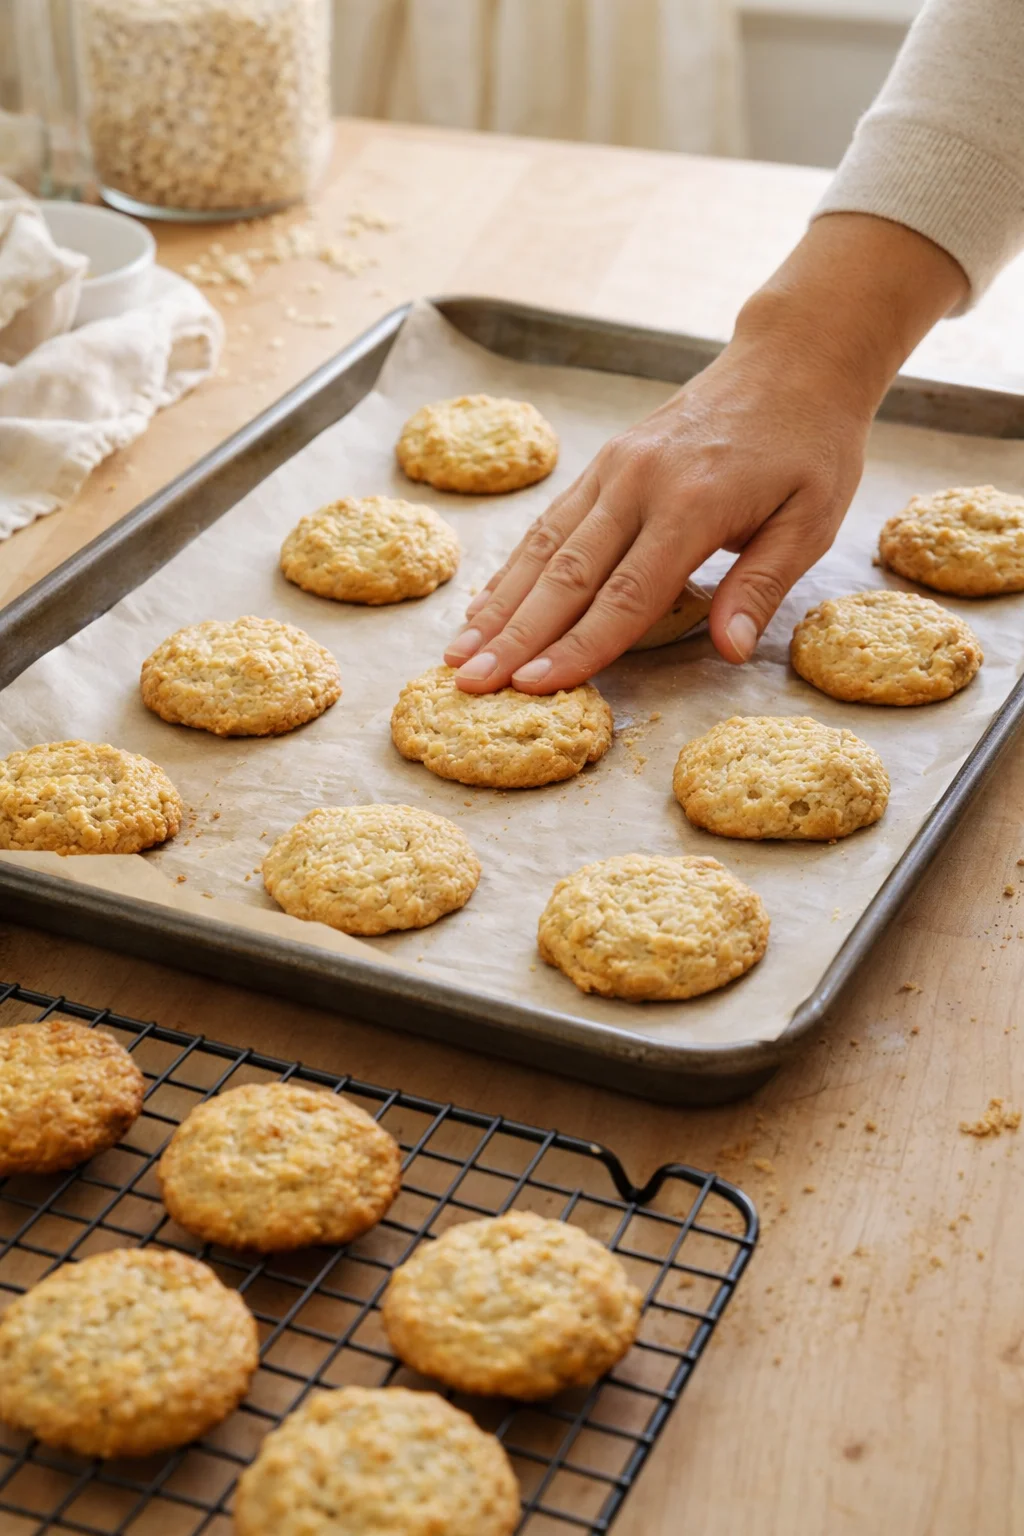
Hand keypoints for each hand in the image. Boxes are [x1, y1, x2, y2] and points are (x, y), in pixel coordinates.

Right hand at [443, 214, 967, 693]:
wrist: (793, 358)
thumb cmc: (810, 445)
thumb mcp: (811, 521)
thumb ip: (762, 587)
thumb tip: (728, 651)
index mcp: (692, 504)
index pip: (624, 596)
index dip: (577, 647)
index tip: (532, 688)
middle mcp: (639, 483)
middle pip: (566, 576)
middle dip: (514, 636)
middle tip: (468, 683)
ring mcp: (615, 467)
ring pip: (543, 547)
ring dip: (497, 605)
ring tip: (457, 653)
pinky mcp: (606, 461)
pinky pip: (550, 521)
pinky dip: (513, 566)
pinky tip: (485, 604)